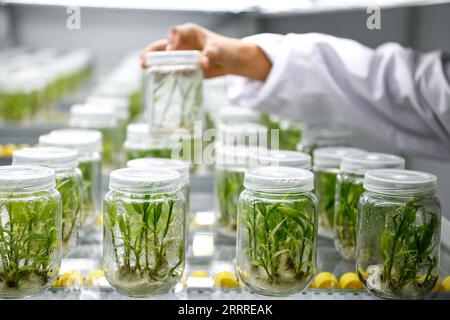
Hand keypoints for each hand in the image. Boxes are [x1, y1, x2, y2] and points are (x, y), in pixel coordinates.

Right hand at [140, 23, 270, 80]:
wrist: (229, 61)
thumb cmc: (224, 50)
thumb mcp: (218, 50)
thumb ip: (210, 54)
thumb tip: (202, 62)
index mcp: (189, 32)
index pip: (176, 32)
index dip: (171, 40)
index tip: (171, 50)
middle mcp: (181, 42)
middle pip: (163, 44)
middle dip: (153, 51)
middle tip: (144, 60)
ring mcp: (180, 54)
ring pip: (162, 57)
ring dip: (153, 62)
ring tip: (143, 68)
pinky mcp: (182, 65)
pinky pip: (169, 69)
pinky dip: (162, 73)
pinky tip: (155, 79)